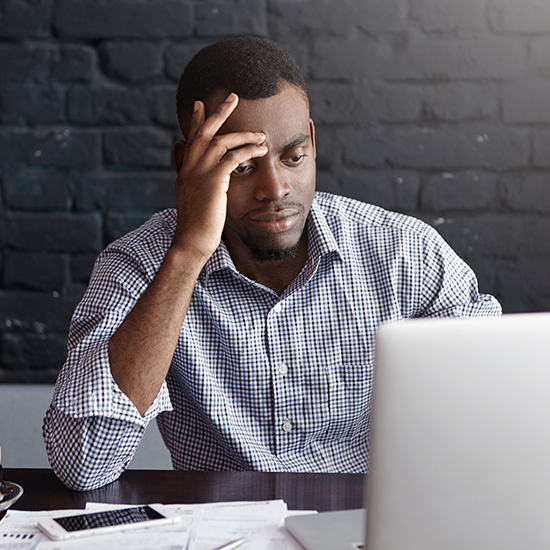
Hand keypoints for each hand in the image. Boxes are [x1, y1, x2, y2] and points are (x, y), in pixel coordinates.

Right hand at [170, 93, 266, 261]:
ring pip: (221, 141)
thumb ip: (198, 187)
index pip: (190, 140)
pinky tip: (261, 149)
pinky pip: (233, 157)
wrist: (192, 242)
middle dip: (218, 112)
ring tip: (261, 134)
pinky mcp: (213, 181)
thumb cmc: (197, 228)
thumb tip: (203, 184)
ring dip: (243, 135)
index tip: (200, 105)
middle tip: (232, 96)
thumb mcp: (194, 202)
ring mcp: (200, 173)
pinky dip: (248, 150)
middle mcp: (190, 168)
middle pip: (204, 131)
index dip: (196, 121)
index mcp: (185, 172)